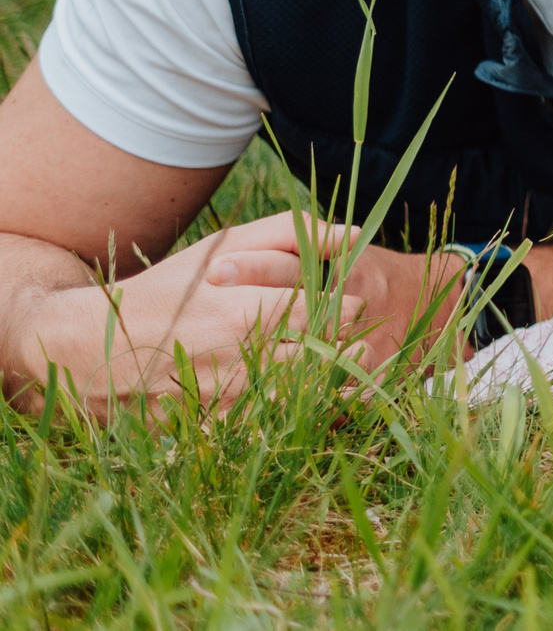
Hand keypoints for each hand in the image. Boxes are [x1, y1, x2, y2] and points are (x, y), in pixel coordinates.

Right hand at [7, 212, 366, 415]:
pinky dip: (291, 417)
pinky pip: (269, 429)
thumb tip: (356, 231)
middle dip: (346, 348)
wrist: (87, 346)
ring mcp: (225, 403)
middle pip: (327, 360)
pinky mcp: (210, 431)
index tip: (346, 304)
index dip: (348, 310)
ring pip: (305, 400)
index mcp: (249, 312)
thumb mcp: (224, 248)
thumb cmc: (168, 288)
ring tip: (326, 366)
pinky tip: (294, 401)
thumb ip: (292, 233)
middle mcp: (241, 362)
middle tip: (346, 338)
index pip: (334, 314)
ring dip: (326, 385)